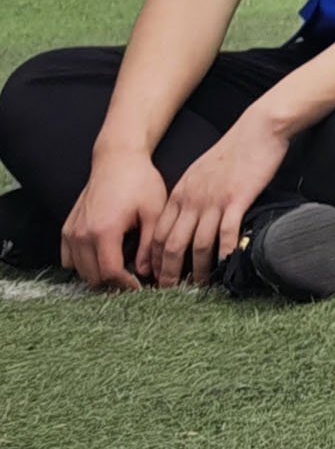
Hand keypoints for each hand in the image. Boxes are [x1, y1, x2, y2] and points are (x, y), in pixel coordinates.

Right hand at [61, 142, 172, 290]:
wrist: (117, 160)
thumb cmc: (140, 182)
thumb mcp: (154, 212)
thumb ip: (148, 245)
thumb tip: (147, 273)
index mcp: (104, 231)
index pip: (111, 273)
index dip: (127, 285)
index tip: (141, 289)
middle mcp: (82, 234)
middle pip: (93, 276)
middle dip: (114, 283)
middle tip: (133, 281)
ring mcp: (71, 232)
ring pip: (80, 270)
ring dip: (99, 275)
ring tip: (121, 270)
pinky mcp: (67, 228)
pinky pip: (69, 259)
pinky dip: (83, 264)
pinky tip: (102, 258)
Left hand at [146, 114, 291, 285]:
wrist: (258, 129)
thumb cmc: (233, 151)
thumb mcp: (201, 173)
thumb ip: (191, 196)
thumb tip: (188, 220)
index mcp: (180, 194)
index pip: (159, 234)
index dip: (155, 260)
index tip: (157, 277)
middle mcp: (191, 200)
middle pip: (172, 244)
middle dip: (169, 271)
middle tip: (171, 290)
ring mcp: (213, 200)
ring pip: (197, 243)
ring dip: (197, 268)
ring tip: (200, 285)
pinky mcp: (237, 198)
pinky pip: (226, 231)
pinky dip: (224, 251)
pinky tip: (226, 264)